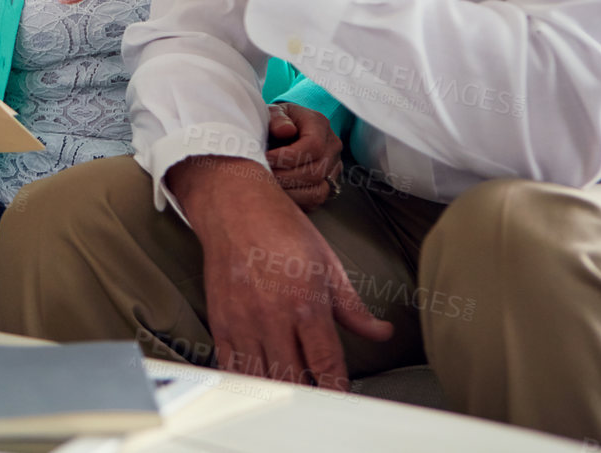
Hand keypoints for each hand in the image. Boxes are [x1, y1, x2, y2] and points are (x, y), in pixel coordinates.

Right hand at [168, 157, 390, 389]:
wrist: (233, 205)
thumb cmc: (280, 227)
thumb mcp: (327, 263)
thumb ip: (353, 307)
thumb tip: (381, 332)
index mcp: (306, 302)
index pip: (326, 364)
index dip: (337, 389)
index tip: (342, 396)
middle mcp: (272, 316)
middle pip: (293, 380)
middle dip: (309, 395)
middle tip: (319, 395)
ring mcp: (242, 321)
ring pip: (261, 379)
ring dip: (278, 390)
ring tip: (292, 389)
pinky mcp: (219, 321)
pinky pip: (231, 366)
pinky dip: (248, 379)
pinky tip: (261, 377)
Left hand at [266, 103, 343, 211]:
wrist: (285, 129)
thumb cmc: (277, 121)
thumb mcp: (274, 112)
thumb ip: (277, 118)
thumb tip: (285, 130)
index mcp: (320, 125)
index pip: (313, 146)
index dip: (287, 156)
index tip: (265, 159)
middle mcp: (332, 147)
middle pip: (315, 171)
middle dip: (285, 177)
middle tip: (261, 177)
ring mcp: (333, 167)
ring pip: (318, 190)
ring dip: (290, 192)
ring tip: (268, 187)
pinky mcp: (328, 184)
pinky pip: (316, 200)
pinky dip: (296, 201)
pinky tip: (277, 195)